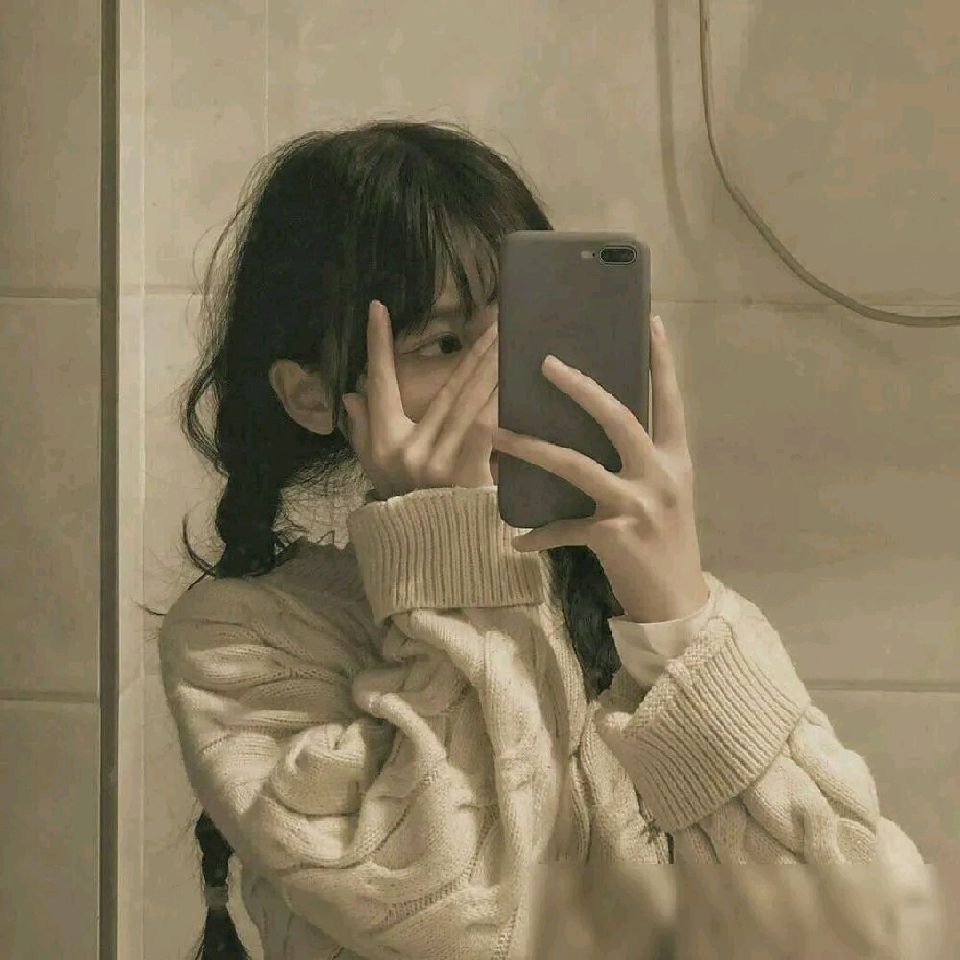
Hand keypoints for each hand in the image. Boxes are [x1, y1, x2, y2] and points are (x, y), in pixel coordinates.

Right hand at [341, 299, 498, 500]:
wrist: (428, 553)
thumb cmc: (404, 505)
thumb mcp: (376, 469)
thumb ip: (362, 431)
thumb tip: (351, 394)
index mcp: (383, 441)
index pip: (380, 385)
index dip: (378, 346)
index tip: (378, 308)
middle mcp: (408, 449)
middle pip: (444, 390)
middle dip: (470, 353)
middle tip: (492, 320)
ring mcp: (439, 462)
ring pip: (470, 404)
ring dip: (492, 371)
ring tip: (510, 343)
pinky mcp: (468, 475)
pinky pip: (487, 431)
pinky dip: (500, 406)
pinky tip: (516, 385)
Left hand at [490, 315, 708, 623]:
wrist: (677, 602)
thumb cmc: (668, 541)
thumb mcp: (666, 493)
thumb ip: (641, 460)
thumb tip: (597, 427)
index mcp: (676, 460)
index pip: (670, 400)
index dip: (661, 361)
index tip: (649, 321)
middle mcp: (660, 476)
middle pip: (618, 419)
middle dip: (581, 389)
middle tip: (546, 363)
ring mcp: (636, 506)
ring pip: (576, 466)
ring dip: (531, 449)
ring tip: (497, 435)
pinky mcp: (612, 537)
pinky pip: (564, 528)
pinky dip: (538, 534)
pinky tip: (516, 539)